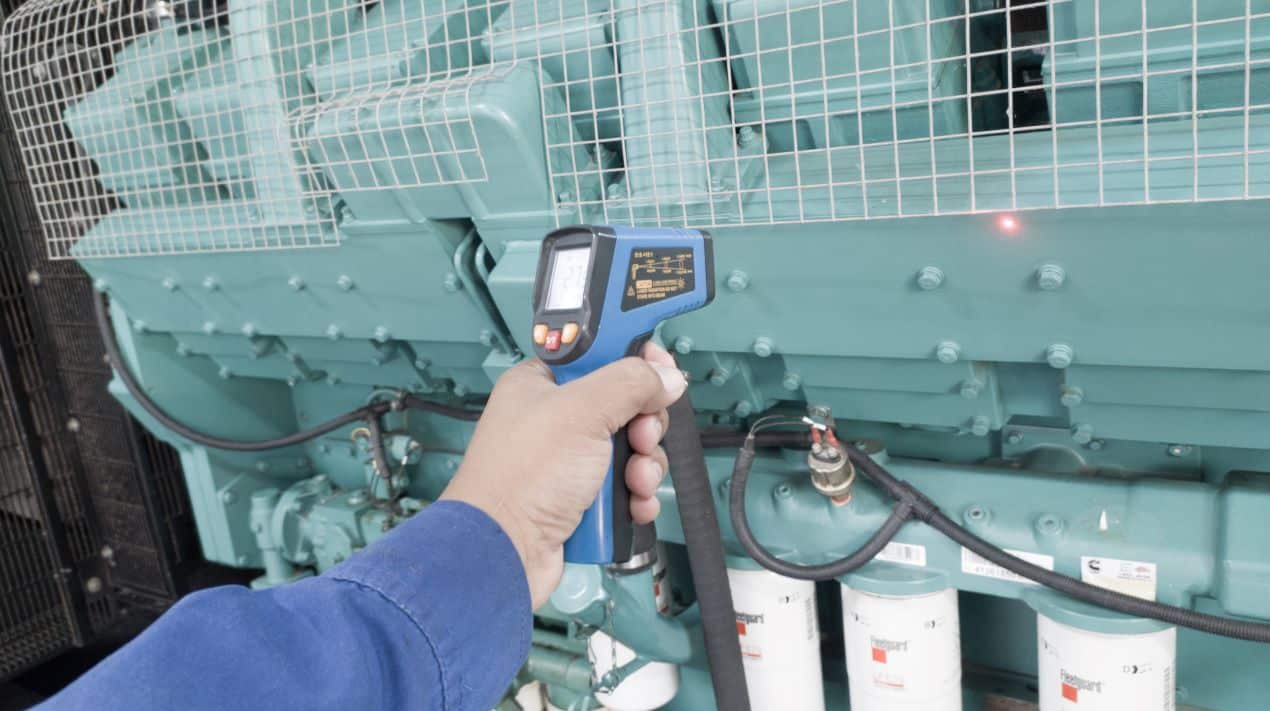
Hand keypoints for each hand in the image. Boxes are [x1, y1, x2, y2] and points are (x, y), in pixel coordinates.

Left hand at [441, 342, 686, 607]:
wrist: (503, 554)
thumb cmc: (524, 477)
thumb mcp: (581, 412)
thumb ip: (630, 384)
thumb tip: (668, 377)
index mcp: (543, 384)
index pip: (599, 354)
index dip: (634, 360)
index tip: (662, 371)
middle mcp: (555, 420)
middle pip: (624, 405)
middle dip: (644, 426)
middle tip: (639, 438)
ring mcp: (568, 462)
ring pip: (630, 450)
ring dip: (644, 466)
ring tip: (634, 482)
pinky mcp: (580, 499)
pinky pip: (625, 488)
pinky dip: (635, 497)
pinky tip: (633, 505)